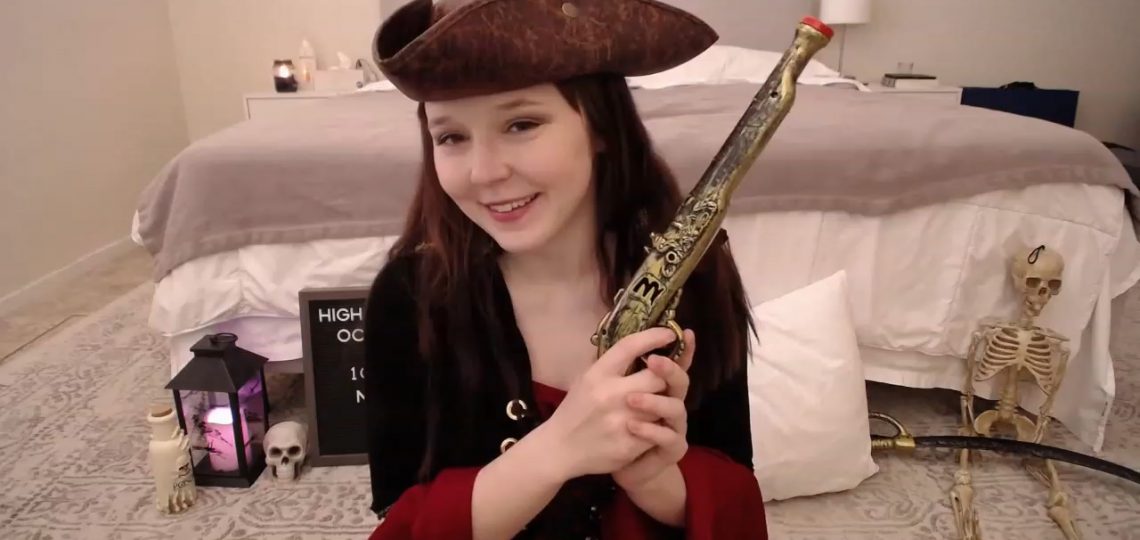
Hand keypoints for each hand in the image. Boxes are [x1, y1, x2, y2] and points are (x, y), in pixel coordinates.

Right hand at [538, 327, 677, 480]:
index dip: (653, 337)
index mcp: (598, 374)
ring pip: (662, 405)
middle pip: (656, 377)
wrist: (559, 449)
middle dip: (663, 378)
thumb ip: (608, 363)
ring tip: (656, 405)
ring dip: (662, 404)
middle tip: (661, 381)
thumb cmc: (574, 410)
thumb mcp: (584, 379)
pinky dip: (656, 428)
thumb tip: (637, 343)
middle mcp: (610, 394)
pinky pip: (657, 431)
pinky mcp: (629, 444)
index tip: (669, 334)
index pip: (630, 347)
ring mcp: (621, 421)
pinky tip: (648, 429)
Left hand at [613, 328, 693, 490]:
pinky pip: (667, 437)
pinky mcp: (673, 448)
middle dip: (668, 368)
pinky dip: (650, 429)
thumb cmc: (612, 428)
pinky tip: (632, 425)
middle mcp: (671, 402)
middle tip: (652, 361)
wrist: (620, 467)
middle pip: (680, 380)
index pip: (674, 362)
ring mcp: (675, 426)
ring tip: (631, 399)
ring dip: (654, 400)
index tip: (675, 332)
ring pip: (676, 407)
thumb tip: (612, 338)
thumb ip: (618, 370)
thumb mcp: (611, 395)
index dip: (680, 347)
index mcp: (658, 386)